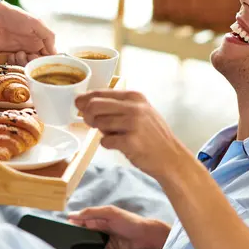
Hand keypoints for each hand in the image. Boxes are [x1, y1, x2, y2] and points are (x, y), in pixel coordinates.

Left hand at [0, 2, 56, 63]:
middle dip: (33, 63)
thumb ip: (49, 36)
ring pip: (25, 66)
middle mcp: (31, 47)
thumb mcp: (36, 23)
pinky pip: (13, 65)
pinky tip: (10, 55)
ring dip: (22, 62)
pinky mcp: (7, 55)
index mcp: (40, 40)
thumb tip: (56, 52)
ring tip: (17, 53)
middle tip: (27, 55)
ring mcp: (19, 51)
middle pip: (37, 64)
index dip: (46, 61)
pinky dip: (12, 63)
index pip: (48, 57)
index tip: (40, 59)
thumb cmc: (15, 16)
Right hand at [68, 205, 169, 248]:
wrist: (146, 236)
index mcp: (99, 216)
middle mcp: (101, 227)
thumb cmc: (128, 221)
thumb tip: (71, 215)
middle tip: (77, 244)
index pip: (82, 219)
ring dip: (92, 248)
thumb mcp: (109, 213)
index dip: (73, 224)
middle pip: (85, 233)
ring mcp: (106, 238)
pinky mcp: (111, 248)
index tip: (66, 230)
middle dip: (81, 238)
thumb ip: (91, 213)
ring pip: (92, 244)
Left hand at [75, 90, 193, 178]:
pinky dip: (108, 144)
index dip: (85, 99)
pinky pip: (105, 141)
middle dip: (87, 115)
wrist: (170, 156)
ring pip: (99, 123)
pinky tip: (120, 145)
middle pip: (95, 105)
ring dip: (101, 131)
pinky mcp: (130, 141)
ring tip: (114, 135)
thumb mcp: (139, 112)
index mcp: (134, 96)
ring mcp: (133, 123)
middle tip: (91, 123)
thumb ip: (116, 107)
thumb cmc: (152, 135)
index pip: (101, 92)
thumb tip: (84, 104)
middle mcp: (134, 107)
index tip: (78, 104)